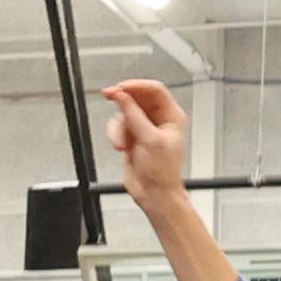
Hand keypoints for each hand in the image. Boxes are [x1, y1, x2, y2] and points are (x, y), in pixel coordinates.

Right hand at [100, 79, 193, 200]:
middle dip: (123, 101)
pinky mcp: (132, 137)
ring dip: (118, 127)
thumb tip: (122, 97)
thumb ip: (134, 116)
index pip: (154, 90)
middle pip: (137, 98)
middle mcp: (158, 119)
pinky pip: (118, 127)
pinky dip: (115, 136)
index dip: (136, 86)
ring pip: (124, 113)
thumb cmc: (163, 172)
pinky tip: (121, 146)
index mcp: (171, 115)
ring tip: (122, 142)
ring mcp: (144, 128)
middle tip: (109, 95)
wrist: (154, 194)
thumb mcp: (149, 140)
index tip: (120, 87)